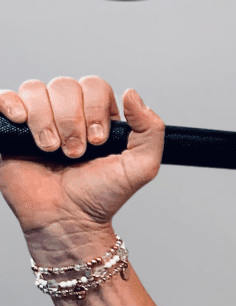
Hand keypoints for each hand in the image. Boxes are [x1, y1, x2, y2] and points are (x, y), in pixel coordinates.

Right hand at [0, 76, 163, 247]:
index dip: (95, 108)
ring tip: (52, 150)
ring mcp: (38, 120)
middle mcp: (67, 113)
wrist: (67, 220)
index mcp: (97, 115)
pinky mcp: (10, 130)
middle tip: (75, 152)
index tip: (99, 141)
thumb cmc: (102, 196)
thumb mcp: (141, 166)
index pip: (94, 85)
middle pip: (65, 86)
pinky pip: (4, 97)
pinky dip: (11, 103)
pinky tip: (21, 121)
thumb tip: (132, 93)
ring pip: (35, 89)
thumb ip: (151, 130)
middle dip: (71, 120)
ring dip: (46, 120)